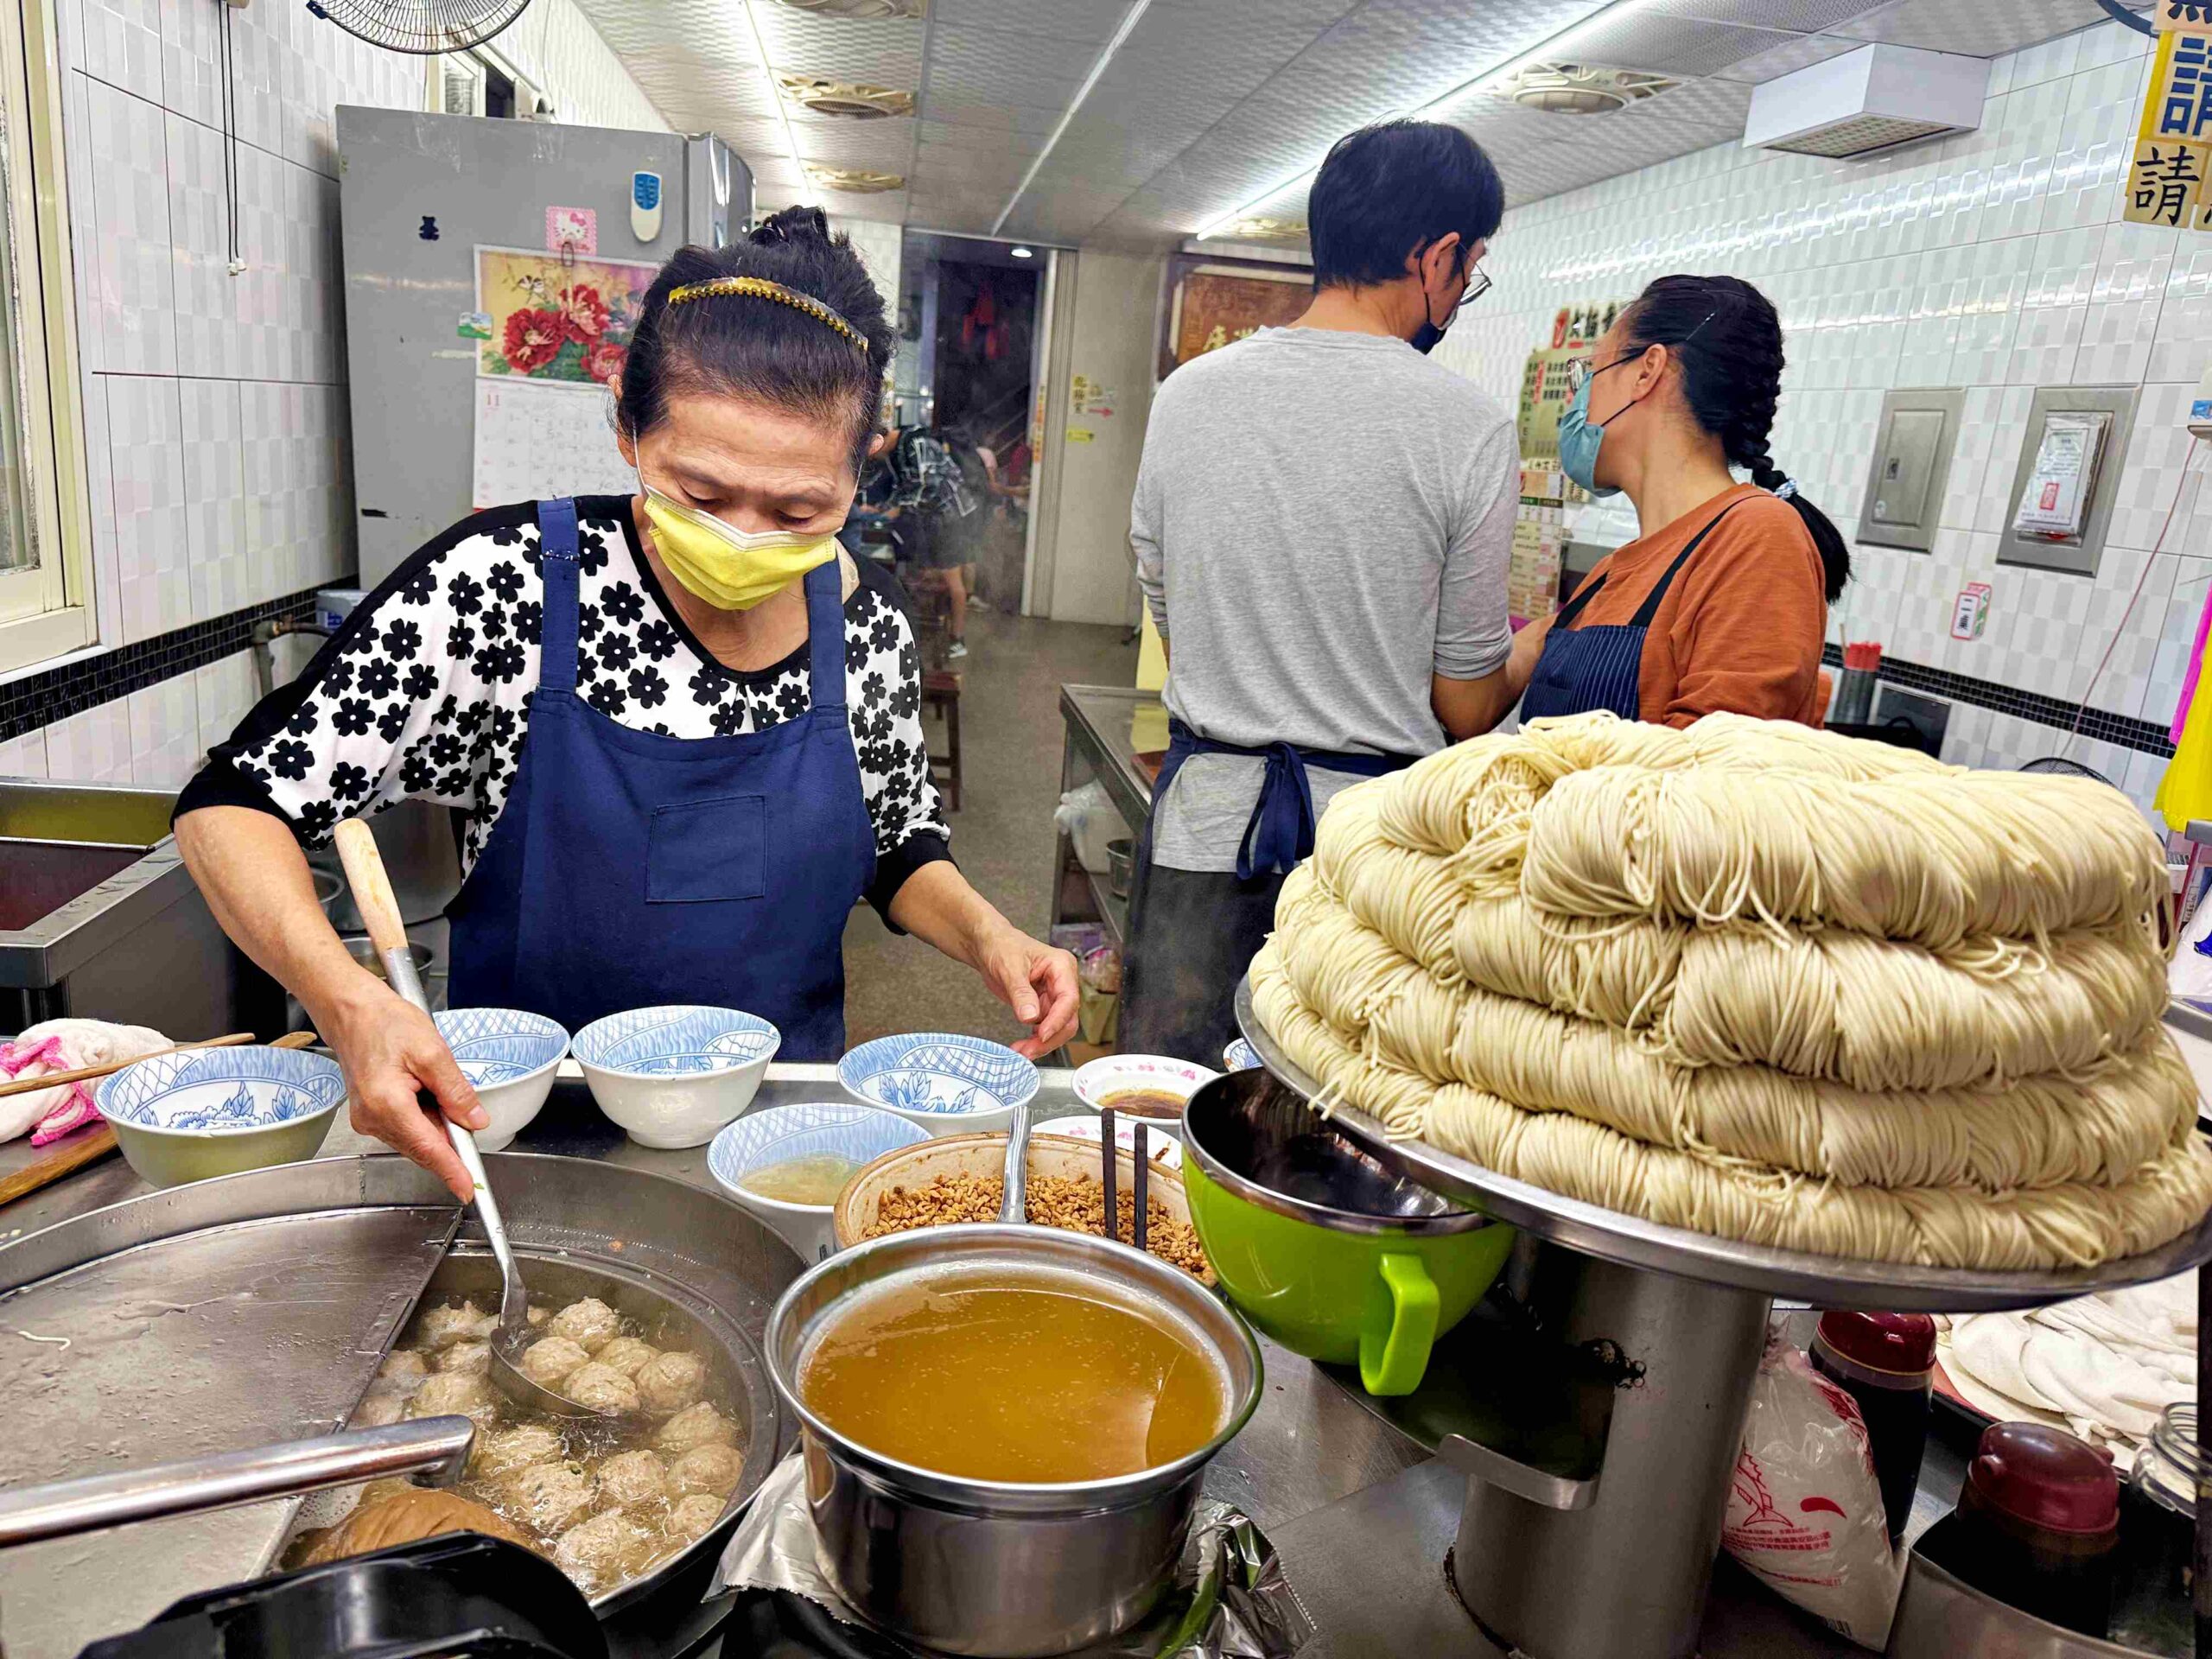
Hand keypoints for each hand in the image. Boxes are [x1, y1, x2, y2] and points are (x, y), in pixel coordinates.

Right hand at [323, 980, 487, 1199]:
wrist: (353, 1012)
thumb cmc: (385, 1023)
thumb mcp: (432, 1052)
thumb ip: (456, 1091)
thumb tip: (475, 1121)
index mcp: (387, 1104)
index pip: (428, 1149)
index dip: (452, 1171)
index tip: (468, 1189)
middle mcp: (372, 1119)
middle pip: (423, 1147)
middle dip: (450, 1142)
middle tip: (469, 1120)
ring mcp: (368, 1120)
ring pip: (415, 1140)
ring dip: (436, 1127)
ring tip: (436, 1088)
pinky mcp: (370, 1116)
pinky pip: (405, 1129)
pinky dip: (423, 1121)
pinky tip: (426, 1096)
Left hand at [970, 925, 1079, 1058]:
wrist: (988, 945)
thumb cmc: (1001, 945)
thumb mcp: (1009, 968)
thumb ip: (1021, 993)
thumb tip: (1030, 1017)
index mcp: (1062, 966)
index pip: (1068, 999)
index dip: (1057, 1021)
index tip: (1042, 1036)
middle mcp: (1062, 982)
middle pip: (1067, 1019)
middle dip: (1050, 1038)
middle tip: (1028, 1051)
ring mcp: (1053, 995)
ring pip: (1056, 1028)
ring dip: (1041, 1043)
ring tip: (1021, 1051)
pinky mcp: (1042, 1005)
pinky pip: (1044, 1028)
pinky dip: (1034, 1040)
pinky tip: (1022, 1046)